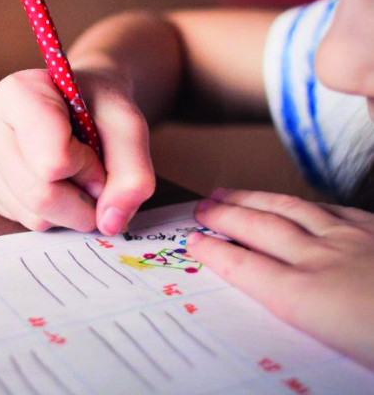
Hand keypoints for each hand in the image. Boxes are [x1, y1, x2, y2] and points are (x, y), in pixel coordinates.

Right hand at [0, 67, 154, 234]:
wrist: (75, 101)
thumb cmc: (97, 105)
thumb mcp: (128, 126)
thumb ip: (133, 173)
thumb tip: (110, 223)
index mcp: (16, 93)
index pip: (52, 161)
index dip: (88, 167)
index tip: (95, 149)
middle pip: (40, 195)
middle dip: (82, 199)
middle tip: (94, 175)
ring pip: (32, 215)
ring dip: (69, 209)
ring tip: (72, 173)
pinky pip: (22, 221)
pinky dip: (51, 213)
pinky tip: (52, 181)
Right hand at [187, 189, 373, 369]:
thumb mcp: (338, 351)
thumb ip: (303, 322)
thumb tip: (278, 308)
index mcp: (307, 297)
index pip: (244, 267)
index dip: (213, 251)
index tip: (193, 241)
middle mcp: (321, 259)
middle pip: (259, 228)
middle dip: (224, 215)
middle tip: (202, 207)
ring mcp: (350, 238)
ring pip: (289, 208)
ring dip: (253, 198)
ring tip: (230, 193)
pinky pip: (330, 207)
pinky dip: (302, 202)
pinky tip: (294, 202)